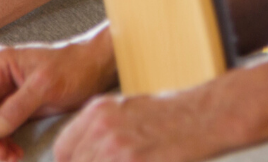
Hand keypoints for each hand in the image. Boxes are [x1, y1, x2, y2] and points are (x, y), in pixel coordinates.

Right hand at [0, 35, 116, 161]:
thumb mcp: (46, 84)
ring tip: (11, 157)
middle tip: (1, 155)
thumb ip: (18, 106)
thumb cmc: (72, 67)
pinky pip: (3, 129)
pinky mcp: (16, 106)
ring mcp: (6, 92)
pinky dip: (6, 143)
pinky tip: (16, 153)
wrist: (93, 68)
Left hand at [53, 91, 225, 161]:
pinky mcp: (134, 161)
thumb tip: (83, 157)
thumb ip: (101, 134)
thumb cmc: (170, 116)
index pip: (63, 150)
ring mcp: (118, 147)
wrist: (204, 116)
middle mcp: (103, 127)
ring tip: (134, 160)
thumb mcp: (127, 112)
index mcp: (98, 111)